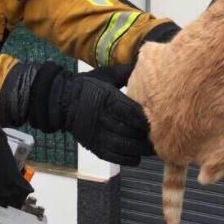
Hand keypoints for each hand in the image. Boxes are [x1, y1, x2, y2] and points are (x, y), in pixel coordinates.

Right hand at [28, 64, 152, 165]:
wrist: (61, 101)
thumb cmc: (87, 85)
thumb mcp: (105, 75)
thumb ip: (125, 73)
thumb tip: (145, 64)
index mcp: (106, 98)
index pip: (129, 111)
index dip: (144, 118)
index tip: (159, 119)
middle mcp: (101, 117)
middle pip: (127, 130)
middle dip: (145, 135)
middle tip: (162, 136)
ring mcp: (95, 133)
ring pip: (121, 145)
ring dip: (139, 149)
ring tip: (153, 149)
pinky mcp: (92, 145)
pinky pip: (111, 156)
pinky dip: (126, 159)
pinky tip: (136, 157)